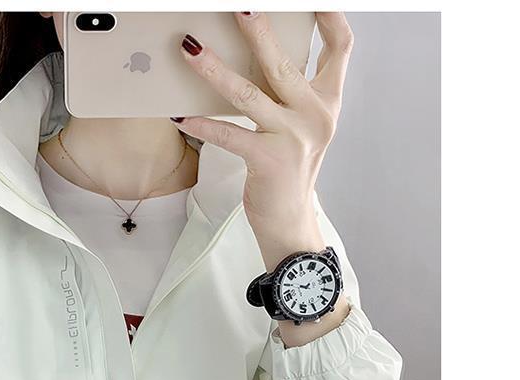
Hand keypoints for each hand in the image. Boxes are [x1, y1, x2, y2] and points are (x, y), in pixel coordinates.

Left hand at [173, 12, 353, 276]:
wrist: (290, 220)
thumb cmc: (290, 168)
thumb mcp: (302, 125)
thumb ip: (292, 91)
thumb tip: (257, 51)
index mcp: (328, 101)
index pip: (340, 46)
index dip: (329, 15)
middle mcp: (315, 116)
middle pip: (285, 63)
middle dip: (259, 32)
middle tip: (238, 8)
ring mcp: (292, 138)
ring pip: (249, 94)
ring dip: (215, 70)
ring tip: (190, 49)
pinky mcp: (267, 161)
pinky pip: (228, 135)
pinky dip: (201, 125)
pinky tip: (179, 115)